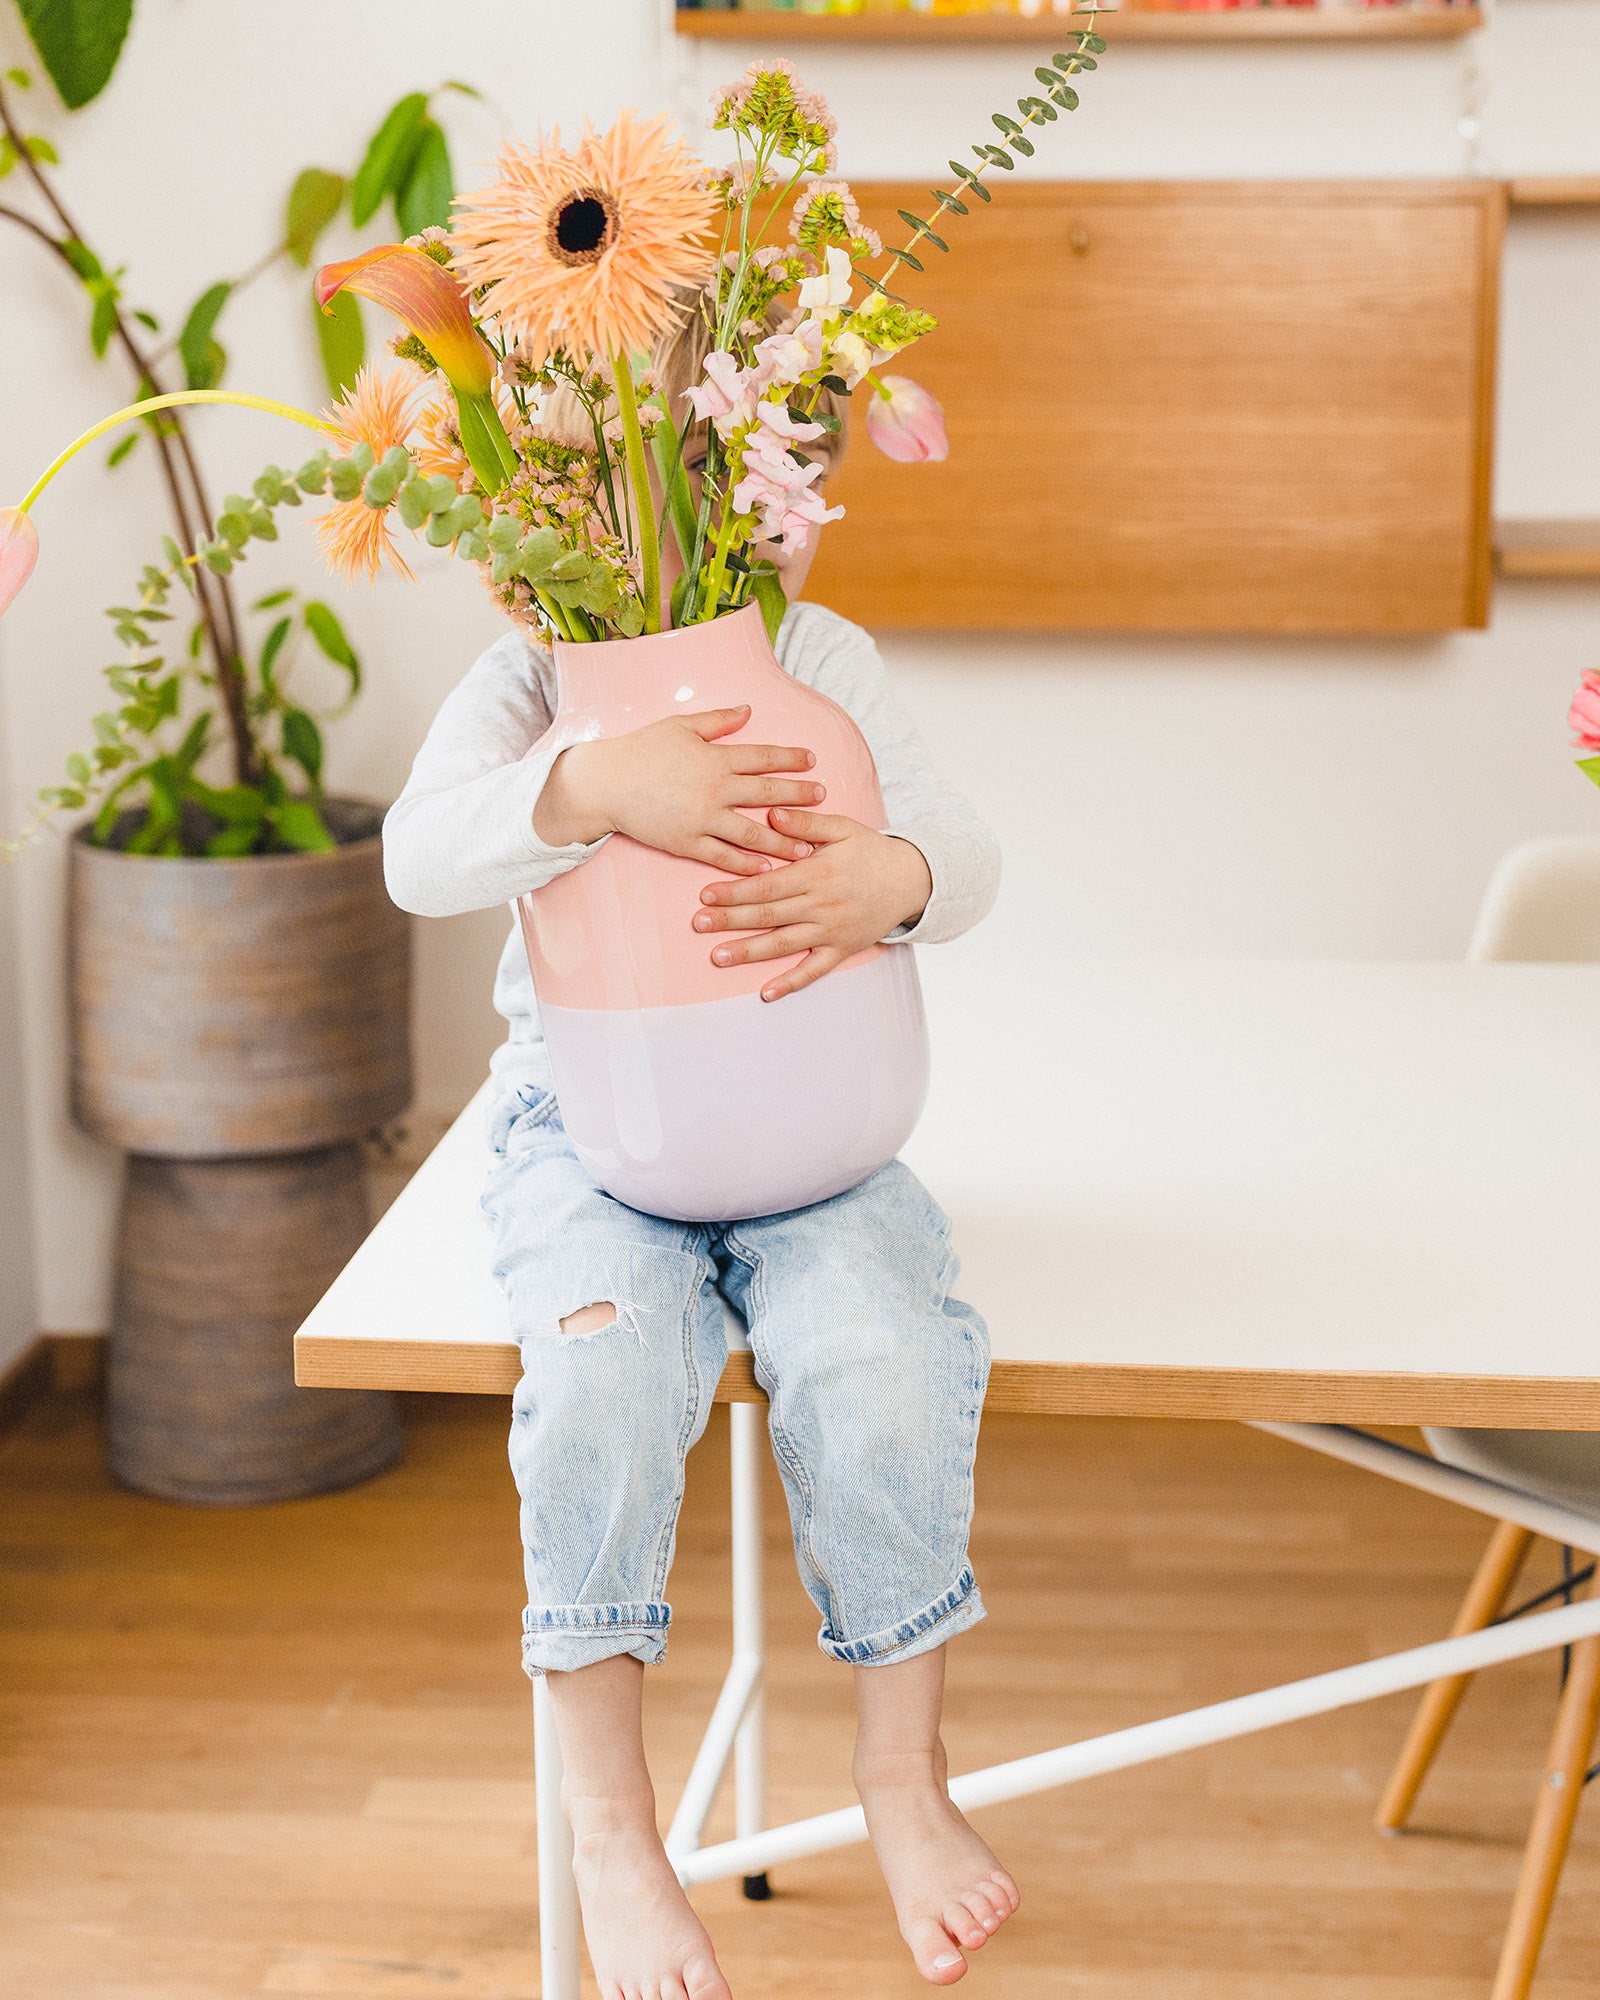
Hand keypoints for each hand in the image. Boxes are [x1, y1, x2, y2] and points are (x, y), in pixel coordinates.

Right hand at [532, 705, 824, 874]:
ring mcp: (701, 819)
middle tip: (823, 799)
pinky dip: (747, 865)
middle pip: (766, 793)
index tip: (813, 761)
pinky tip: (768, 870)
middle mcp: (714, 789)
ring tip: (808, 848)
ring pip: (752, 832)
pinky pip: (723, 857)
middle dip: (798, 796)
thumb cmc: (640, 750)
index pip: (762, 757)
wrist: (604, 784)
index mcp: (714, 758)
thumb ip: (717, 721)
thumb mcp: (679, 726)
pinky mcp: (687, 843)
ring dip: (783, 841)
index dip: (790, 758)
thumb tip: (749, 710)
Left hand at [692, 808, 932, 1000]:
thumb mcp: (842, 828)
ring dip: (748, 952)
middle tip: (697, 924)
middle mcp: (821, 905)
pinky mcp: (842, 950)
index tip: (706, 894)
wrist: (912, 880)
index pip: (768, 885)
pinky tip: (765, 993)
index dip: (735, 891)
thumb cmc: (871, 851)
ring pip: (783, 944)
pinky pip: (813, 971)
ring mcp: (831, 931)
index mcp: (817, 873)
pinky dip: (790, 983)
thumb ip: (805, 823)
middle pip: (768, 915)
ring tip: (718, 957)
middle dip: (729, 920)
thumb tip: (771, 814)